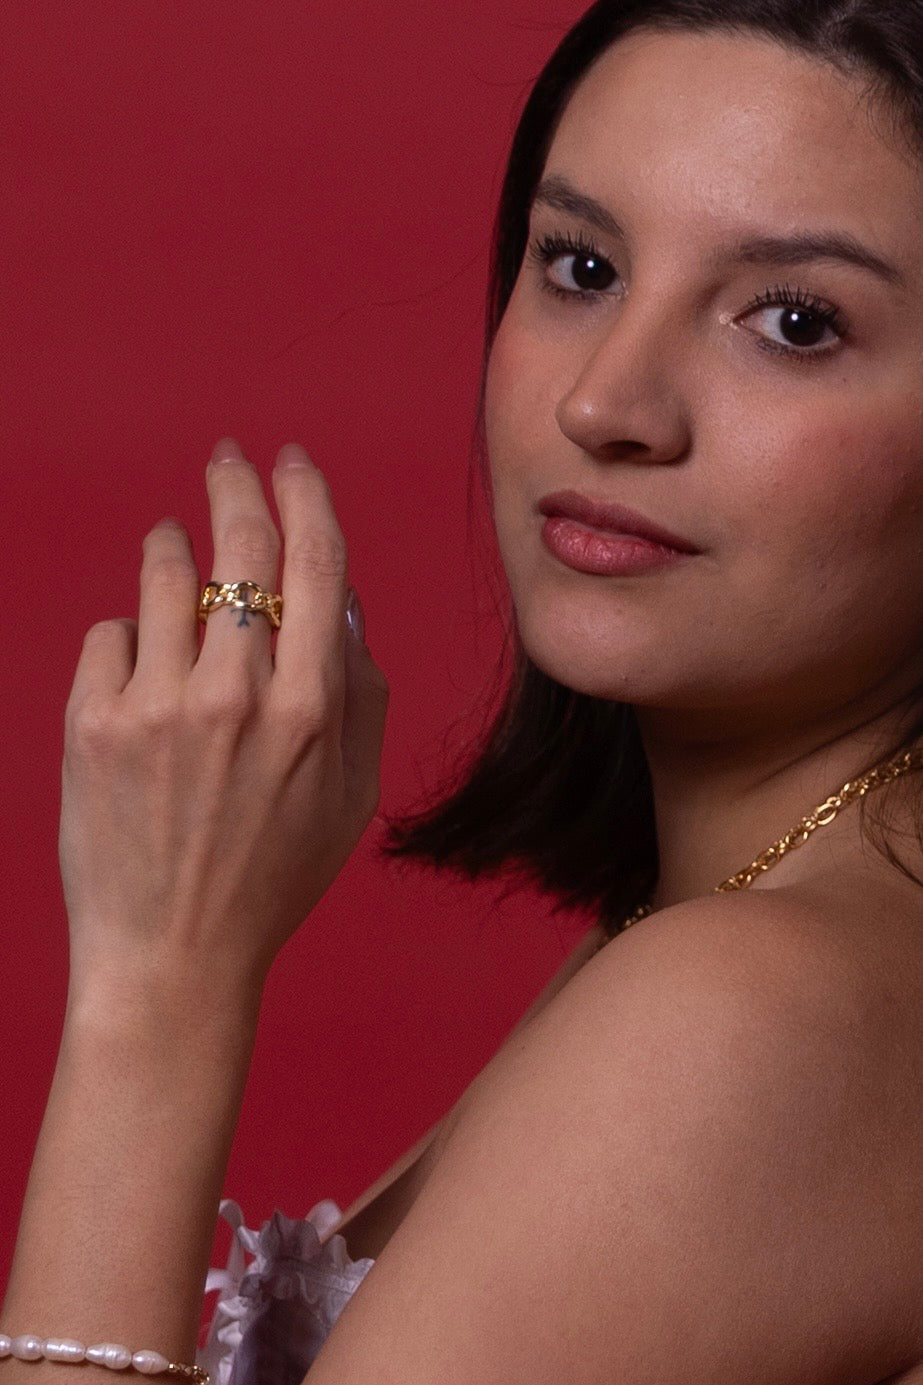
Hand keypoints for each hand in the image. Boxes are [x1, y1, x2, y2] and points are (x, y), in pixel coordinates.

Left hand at [58, 440, 388, 1005]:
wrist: (173, 955)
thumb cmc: (271, 877)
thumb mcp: (352, 795)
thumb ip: (359, 692)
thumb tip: (339, 602)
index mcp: (309, 710)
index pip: (314, 564)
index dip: (305, 496)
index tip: (292, 463)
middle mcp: (235, 696)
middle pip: (238, 548)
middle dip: (236, 485)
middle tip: (228, 459)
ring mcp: (156, 707)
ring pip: (163, 575)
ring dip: (172, 548)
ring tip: (173, 548)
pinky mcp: (91, 724)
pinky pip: (110, 634)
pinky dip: (130, 638)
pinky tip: (143, 672)